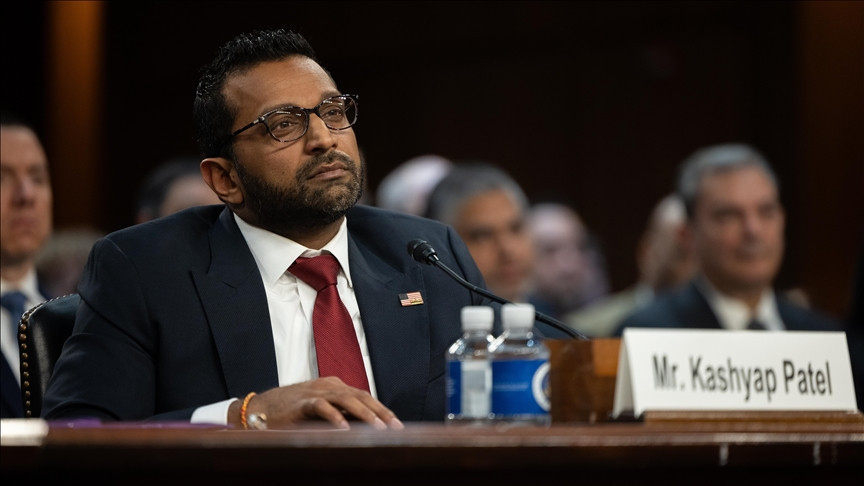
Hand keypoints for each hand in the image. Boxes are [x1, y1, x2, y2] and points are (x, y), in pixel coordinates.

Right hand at [234, 377, 403, 429]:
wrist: (258, 409)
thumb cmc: (291, 413)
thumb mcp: (321, 411)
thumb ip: (341, 415)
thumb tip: (366, 429)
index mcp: (335, 386)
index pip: (365, 396)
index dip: (382, 410)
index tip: (397, 425)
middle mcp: (328, 386)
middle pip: (361, 396)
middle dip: (380, 412)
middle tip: (396, 428)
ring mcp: (315, 392)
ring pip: (346, 399)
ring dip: (364, 414)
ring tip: (378, 428)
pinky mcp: (301, 403)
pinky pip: (321, 407)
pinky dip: (334, 417)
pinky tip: (345, 429)